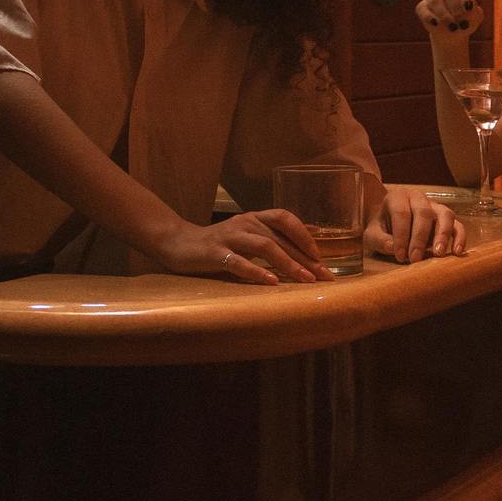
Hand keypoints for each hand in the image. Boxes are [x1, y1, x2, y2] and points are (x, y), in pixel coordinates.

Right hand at [157, 210, 333, 285]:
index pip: (286, 219)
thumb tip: (312, 235)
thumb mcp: (250, 234)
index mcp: (255, 218)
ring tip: (304, 280)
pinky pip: (238, 262)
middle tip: (324, 276)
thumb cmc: (219, 242)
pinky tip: (271, 283)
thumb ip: (276, 235)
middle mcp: (245, 223)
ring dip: (287, 263)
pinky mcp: (214, 253)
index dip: (306, 236)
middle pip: (281, 237)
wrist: (178, 242)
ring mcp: (230, 237)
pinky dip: (256, 272)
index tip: (322, 259)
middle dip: (305, 257)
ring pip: (264, 246)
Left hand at [365, 187, 466, 263]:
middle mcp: (418, 198)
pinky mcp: (446, 219)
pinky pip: (458, 224)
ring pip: (445, 215)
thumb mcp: (372, 234)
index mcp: (397, 197)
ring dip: (443, 235)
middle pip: (423, 213)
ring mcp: (435, 206)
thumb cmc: (381, 229)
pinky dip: (460, 237)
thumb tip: (392, 247)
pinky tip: (457, 252)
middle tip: (415, 259)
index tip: (399, 255)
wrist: (390, 224)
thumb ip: (378, 240)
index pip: (401, 213)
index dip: (401, 235)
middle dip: (419, 238)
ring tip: (438, 254)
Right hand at [415, 0, 483, 41]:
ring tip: (451, 26)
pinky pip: (422, 8)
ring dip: (442, 13)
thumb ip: (474, 13)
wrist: (453, 34)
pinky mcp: (422, 6)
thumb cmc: (467, 21)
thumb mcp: (475, 18)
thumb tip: (465, 13)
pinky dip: (429, 17)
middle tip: (459, 17)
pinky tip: (437, 25)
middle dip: (453, 4)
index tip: (469, 10)